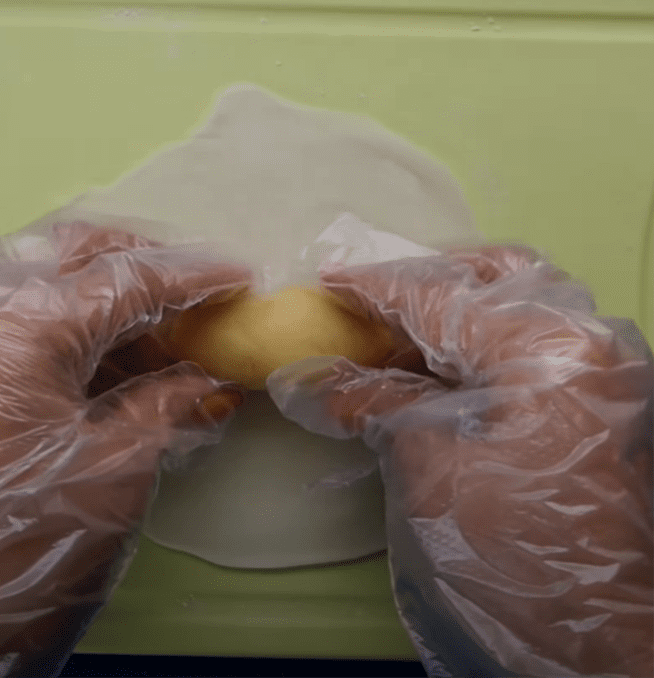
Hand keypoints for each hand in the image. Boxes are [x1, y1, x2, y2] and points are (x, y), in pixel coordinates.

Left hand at [0, 219, 252, 676]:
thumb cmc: (32, 549)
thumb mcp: (120, 470)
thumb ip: (169, 402)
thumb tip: (215, 376)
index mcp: (17, 335)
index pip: (121, 281)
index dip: (189, 277)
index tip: (239, 277)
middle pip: (68, 251)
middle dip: (139, 258)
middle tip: (193, 283)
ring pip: (44, 280)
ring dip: (110, 292)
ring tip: (169, 324)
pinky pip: (28, 322)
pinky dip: (81, 328)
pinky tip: (127, 355)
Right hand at [268, 245, 652, 677]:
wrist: (607, 651)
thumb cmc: (515, 554)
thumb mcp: (431, 468)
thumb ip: (378, 403)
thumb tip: (310, 379)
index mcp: (547, 347)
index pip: (442, 297)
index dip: (376, 287)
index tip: (329, 280)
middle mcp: (587, 343)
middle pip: (498, 277)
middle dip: (430, 281)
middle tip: (374, 298)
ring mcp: (603, 374)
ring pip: (521, 307)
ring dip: (455, 312)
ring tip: (398, 331)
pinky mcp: (601, 408)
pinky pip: (533, 349)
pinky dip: (480, 348)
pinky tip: (438, 368)